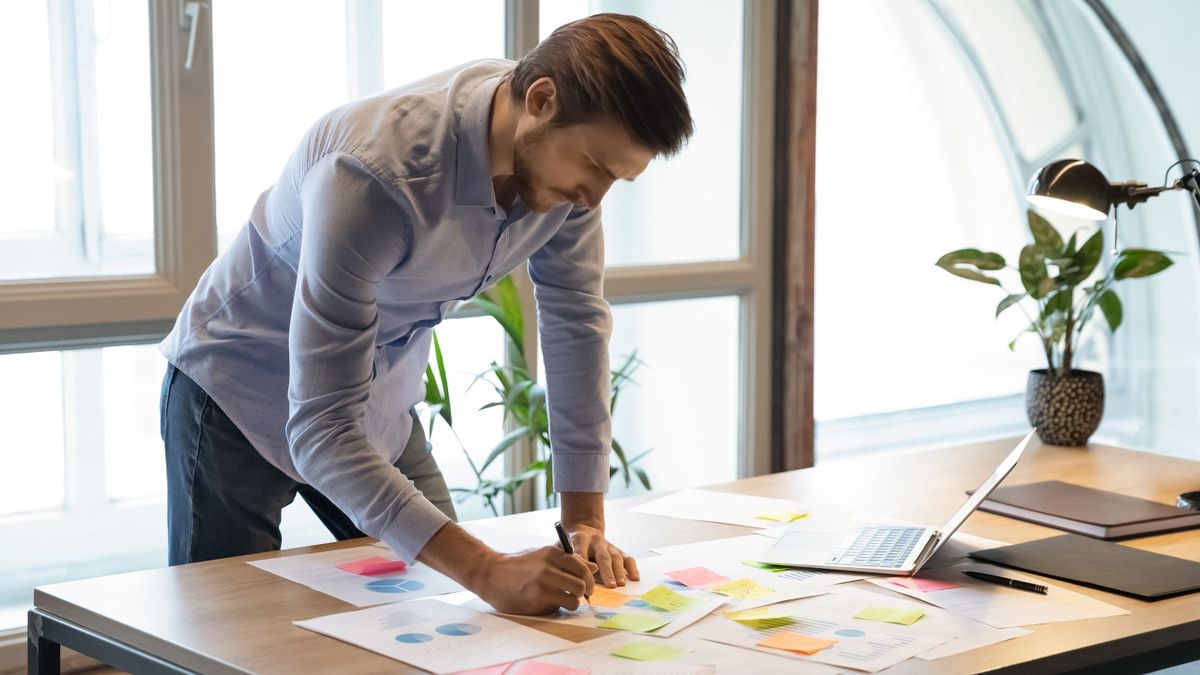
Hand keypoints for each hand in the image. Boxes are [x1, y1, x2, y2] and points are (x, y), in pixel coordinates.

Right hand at [477, 546, 598, 614]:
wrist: (490, 574)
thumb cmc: (516, 565)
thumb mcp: (541, 556)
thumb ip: (566, 561)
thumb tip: (593, 568)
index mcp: (552, 553)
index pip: (582, 565)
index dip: (588, 578)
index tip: (585, 585)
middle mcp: (550, 566)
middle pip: (582, 583)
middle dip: (584, 592)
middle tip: (578, 596)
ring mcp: (544, 583)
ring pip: (575, 598)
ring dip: (573, 602)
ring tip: (563, 601)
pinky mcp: (538, 599)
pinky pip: (560, 607)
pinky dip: (559, 608)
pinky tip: (549, 604)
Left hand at [564, 521, 639, 588]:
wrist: (583, 529)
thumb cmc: (571, 544)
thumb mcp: (562, 547)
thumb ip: (564, 559)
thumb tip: (568, 577)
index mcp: (580, 539)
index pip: (581, 551)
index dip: (583, 564)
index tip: (584, 578)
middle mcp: (596, 541)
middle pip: (602, 556)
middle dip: (606, 571)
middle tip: (610, 585)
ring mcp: (608, 545)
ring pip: (615, 557)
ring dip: (619, 571)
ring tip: (621, 584)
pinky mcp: (617, 549)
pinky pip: (626, 557)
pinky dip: (632, 567)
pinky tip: (634, 577)